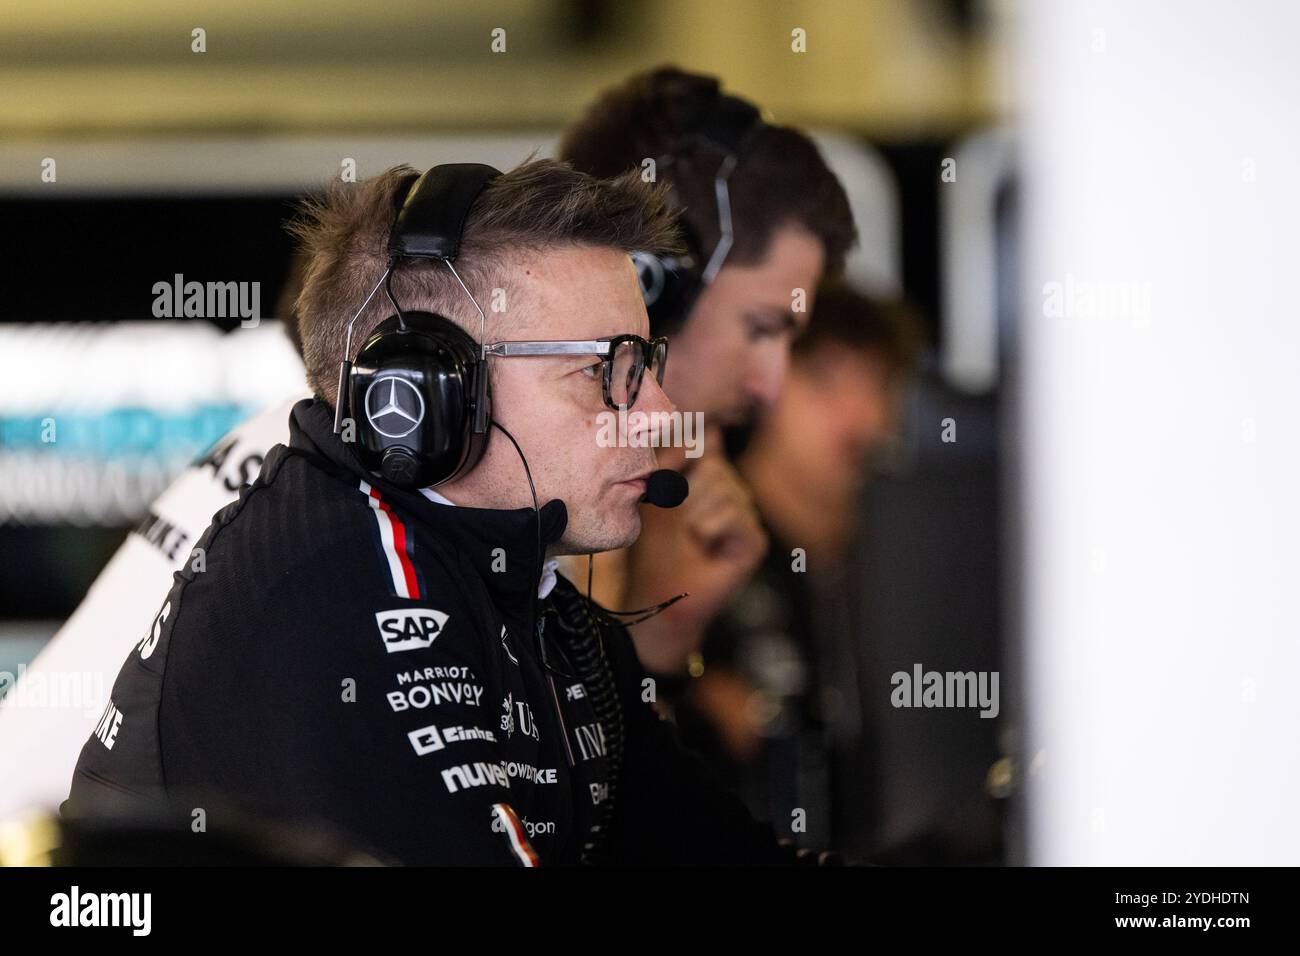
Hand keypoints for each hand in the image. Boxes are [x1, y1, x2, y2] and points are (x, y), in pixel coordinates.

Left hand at [625, 428, 767, 673]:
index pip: (710, 443)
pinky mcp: (755, 540)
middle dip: (686, 494)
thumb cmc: (654, 548)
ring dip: (694, 514)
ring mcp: (747, 516)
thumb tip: (698, 426)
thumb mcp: (656, 496)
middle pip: (714, 467)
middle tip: (679, 523)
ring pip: (724, 489)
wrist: (659, 592)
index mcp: (710, 480)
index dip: (697, 441)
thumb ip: (673, 461)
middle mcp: (733, 493)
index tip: (684, 448)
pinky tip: (705, 546)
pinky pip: (734, 513)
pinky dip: (710, 528)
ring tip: (690, 537)